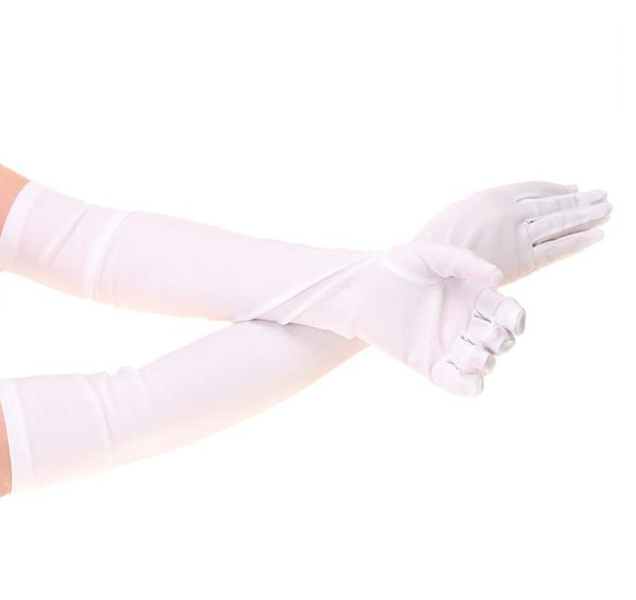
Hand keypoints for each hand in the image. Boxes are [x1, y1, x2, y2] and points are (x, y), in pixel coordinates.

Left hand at [268, 241, 524, 395]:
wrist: (361, 291)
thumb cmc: (395, 267)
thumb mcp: (430, 255)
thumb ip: (464, 261)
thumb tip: (497, 277)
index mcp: (473, 296)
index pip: (508, 312)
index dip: (517, 318)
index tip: (513, 318)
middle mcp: (466, 323)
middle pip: (501, 340)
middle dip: (501, 340)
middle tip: (483, 331)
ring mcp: (449, 346)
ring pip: (485, 363)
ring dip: (485, 362)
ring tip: (467, 352)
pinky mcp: (430, 364)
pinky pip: (457, 382)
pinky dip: (469, 386)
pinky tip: (472, 383)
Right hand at [417, 182, 611, 282]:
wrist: (426, 269)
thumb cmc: (436, 243)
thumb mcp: (458, 211)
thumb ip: (486, 206)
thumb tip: (511, 203)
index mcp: (493, 195)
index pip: (535, 189)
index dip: (557, 189)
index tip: (573, 190)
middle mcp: (510, 212)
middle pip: (554, 204)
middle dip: (581, 201)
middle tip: (603, 196)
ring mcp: (518, 236)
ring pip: (560, 223)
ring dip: (587, 216)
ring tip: (607, 209)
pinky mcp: (522, 262)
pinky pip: (557, 249)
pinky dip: (579, 242)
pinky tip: (598, 235)